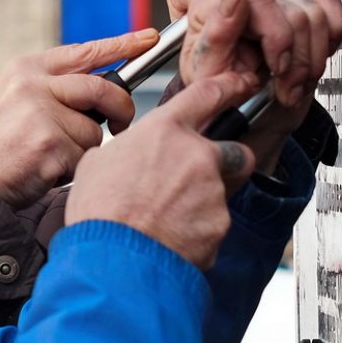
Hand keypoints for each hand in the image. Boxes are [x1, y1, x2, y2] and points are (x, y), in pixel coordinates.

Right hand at [0, 27, 158, 209]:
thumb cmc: (0, 146)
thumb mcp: (18, 101)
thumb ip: (55, 89)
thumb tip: (106, 86)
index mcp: (27, 69)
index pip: (84, 51)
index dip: (122, 44)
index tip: (149, 38)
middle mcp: (33, 84)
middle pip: (101, 88)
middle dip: (121, 109)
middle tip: (122, 124)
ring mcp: (40, 112)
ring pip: (95, 130)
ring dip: (82, 149)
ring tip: (50, 157)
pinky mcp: (49, 143)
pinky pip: (84, 157)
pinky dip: (72, 170)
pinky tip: (46, 171)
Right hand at [66, 70, 262, 267]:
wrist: (113, 259)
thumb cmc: (100, 211)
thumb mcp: (99, 162)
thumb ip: (129, 150)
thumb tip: (131, 156)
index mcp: (165, 131)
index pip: (208, 95)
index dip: (230, 86)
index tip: (242, 83)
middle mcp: (196, 156)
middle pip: (235, 151)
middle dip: (226, 163)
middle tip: (197, 180)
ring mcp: (212, 192)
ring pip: (222, 193)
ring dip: (203, 204)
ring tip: (167, 219)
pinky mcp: (218, 226)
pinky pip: (213, 226)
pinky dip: (196, 233)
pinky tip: (169, 239)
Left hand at [179, 0, 341, 160]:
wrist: (239, 101)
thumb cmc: (219, 89)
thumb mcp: (208, 75)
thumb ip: (217, 34)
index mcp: (215, 5)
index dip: (277, 36)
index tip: (277, 67)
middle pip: (294, 12)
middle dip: (297, 61)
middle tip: (288, 89)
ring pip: (315, 14)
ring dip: (312, 60)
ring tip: (296, 84)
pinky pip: (329, 3)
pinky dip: (329, 39)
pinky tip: (311, 59)